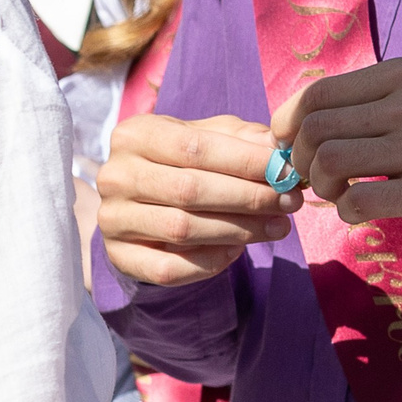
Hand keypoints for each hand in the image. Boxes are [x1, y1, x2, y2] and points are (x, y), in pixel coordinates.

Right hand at [96, 114, 288, 287]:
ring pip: (182, 229)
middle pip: (189, 190)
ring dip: (239, 230)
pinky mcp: (119, 256)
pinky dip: (210, 261)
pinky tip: (237, 251)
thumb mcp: (208, 138)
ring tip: (278, 227)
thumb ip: (242, 139)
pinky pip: (170, 267)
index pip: (195, 147)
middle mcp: (115, 175)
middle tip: (289, 203)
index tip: (286, 171)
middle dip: (249, 198)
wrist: (140, 203)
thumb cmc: (183, 163)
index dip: (245, 161)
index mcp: (135, 135)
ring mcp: (112, 219)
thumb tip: (278, 150)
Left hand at [271, 58, 401, 247]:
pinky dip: (346, 212)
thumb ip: (381, 99)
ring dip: (322, 185)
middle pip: (317, 127)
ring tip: (338, 195)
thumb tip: (309, 121)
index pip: (321, 92)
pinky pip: (359, 202)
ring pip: (330, 161)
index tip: (291, 145)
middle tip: (314, 178)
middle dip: (300, 158)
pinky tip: (361, 213)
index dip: (290, 122)